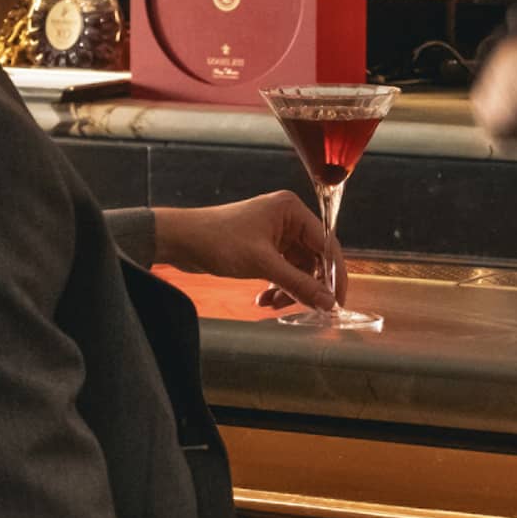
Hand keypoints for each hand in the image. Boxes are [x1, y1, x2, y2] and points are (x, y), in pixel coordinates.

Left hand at [153, 193, 345, 313]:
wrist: (179, 240)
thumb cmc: (216, 239)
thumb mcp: (262, 264)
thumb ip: (298, 284)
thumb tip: (327, 302)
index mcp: (291, 210)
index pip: (326, 244)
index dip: (334, 274)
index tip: (337, 300)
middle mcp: (286, 218)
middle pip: (312, 259)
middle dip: (305, 285)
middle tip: (303, 307)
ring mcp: (275, 232)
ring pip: (296, 268)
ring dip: (288, 289)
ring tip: (272, 303)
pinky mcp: (263, 246)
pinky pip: (281, 270)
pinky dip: (276, 286)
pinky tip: (263, 298)